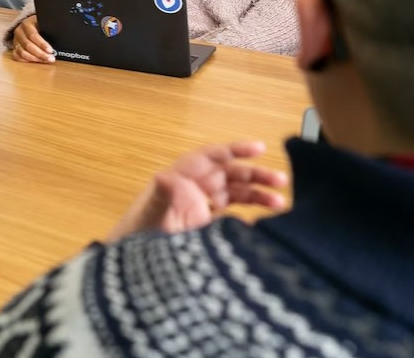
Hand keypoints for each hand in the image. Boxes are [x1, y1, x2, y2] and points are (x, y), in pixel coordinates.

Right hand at [10, 16, 54, 62]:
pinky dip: (26, 60)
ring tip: (45, 61)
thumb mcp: (44, 23)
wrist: (30, 24)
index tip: (51, 50)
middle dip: (40, 54)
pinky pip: (17, 57)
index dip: (42, 44)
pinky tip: (36, 61)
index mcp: (26, 24)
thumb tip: (61, 37)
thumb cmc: (40, 24)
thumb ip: (50, 29)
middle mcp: (19, 32)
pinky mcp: (14, 48)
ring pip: (22, 52)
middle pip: (28, 45)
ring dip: (35, 59)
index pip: (33, 35)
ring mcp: (15, 41)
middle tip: (50, 58)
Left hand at [105, 141, 287, 241]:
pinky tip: (263, 227)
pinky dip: (248, 219)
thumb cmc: (137, 234)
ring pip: (235, 194)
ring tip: (281, 204)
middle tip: (281, 180)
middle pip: (229, 174)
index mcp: (181, 179)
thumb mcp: (150, 214)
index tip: (259, 148)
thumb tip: (164, 177)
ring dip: (257, 196)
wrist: (131, 264)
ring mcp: (200, 208)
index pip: (211, 157)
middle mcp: (193, 189)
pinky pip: (231, 217)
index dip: (235, 150)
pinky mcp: (204, 228)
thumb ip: (161, 197)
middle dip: (255, 175)